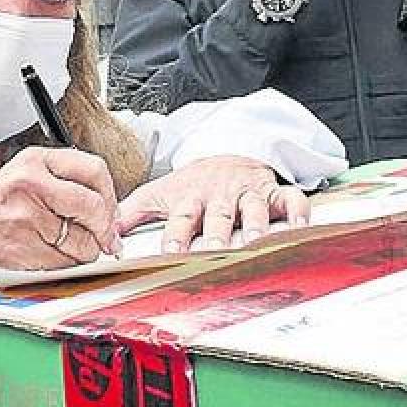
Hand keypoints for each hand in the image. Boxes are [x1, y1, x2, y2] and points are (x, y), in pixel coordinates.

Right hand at [0, 147, 123, 284]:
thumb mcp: (26, 175)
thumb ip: (65, 182)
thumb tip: (109, 210)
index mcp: (36, 160)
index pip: (94, 169)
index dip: (111, 195)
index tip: (111, 211)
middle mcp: (32, 183)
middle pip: (93, 205)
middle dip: (105, 228)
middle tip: (106, 239)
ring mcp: (28, 214)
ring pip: (83, 239)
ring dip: (85, 251)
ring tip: (66, 246)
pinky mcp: (25, 244)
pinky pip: (65, 261)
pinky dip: (65, 264)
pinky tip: (49, 255)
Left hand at [116, 155, 309, 253]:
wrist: (227, 152)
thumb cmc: (191, 183)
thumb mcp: (159, 193)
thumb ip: (131, 213)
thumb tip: (105, 235)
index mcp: (191, 198)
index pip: (182, 218)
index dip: (176, 236)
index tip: (171, 254)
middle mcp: (221, 196)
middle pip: (219, 216)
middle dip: (217, 234)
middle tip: (214, 251)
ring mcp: (249, 194)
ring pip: (254, 210)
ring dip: (256, 226)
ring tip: (256, 244)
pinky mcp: (274, 192)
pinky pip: (291, 200)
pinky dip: (298, 213)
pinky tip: (300, 227)